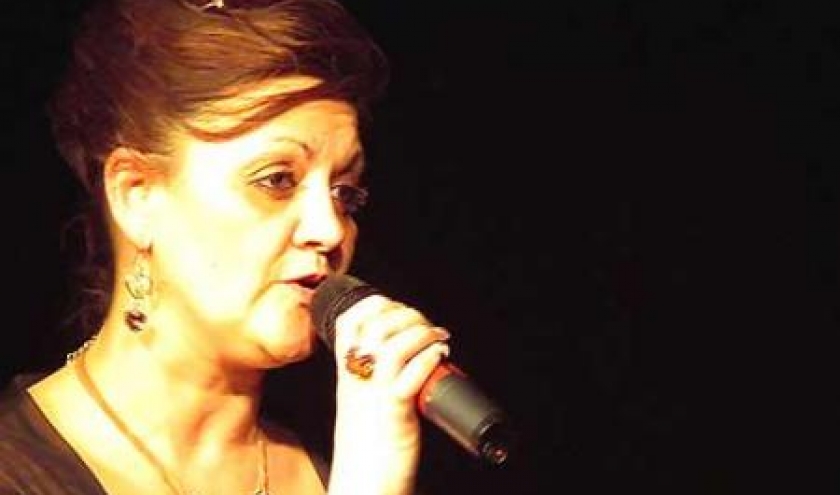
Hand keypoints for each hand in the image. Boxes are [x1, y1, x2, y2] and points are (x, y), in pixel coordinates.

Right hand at [327, 294, 449, 494]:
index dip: (374, 304)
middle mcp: (357, 379)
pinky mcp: (394, 411)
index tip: (396, 306)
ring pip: (392, 346)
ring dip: (420, 332)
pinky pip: (408, 376)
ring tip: (438, 336)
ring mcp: (374, 394)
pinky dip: (427, 358)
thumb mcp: (360, 400)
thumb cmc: (366, 445)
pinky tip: (440, 354)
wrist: (362, 482)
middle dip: (405, 314)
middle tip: (426, 324)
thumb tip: (404, 353)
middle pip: (374, 326)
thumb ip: (373, 375)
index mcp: (347, 373)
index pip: (349, 322)